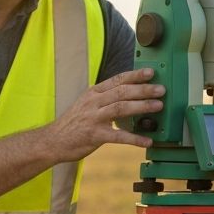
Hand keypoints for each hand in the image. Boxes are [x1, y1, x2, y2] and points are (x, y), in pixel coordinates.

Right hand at [49, 67, 165, 161]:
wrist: (53, 141)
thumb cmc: (73, 124)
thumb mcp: (87, 104)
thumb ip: (105, 99)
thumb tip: (129, 96)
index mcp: (94, 93)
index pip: (117, 80)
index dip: (135, 75)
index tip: (151, 72)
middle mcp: (94, 102)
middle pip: (122, 91)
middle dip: (143, 89)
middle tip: (161, 89)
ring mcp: (94, 118)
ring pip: (121, 108)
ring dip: (142, 106)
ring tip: (159, 106)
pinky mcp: (95, 135)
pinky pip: (119, 136)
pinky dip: (135, 138)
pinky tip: (147, 140)